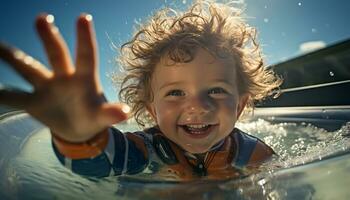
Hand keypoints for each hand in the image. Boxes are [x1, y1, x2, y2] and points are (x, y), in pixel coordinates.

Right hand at [0, 14, 128, 141]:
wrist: (78, 129)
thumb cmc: (93, 116)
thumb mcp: (102, 116)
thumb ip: (111, 113)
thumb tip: (125, 113)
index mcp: (84, 79)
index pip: (86, 55)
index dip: (85, 38)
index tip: (84, 17)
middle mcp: (64, 77)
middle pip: (56, 54)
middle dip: (49, 37)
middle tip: (42, 18)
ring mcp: (47, 88)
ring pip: (28, 68)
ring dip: (13, 57)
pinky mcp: (33, 102)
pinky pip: (15, 96)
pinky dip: (2, 94)